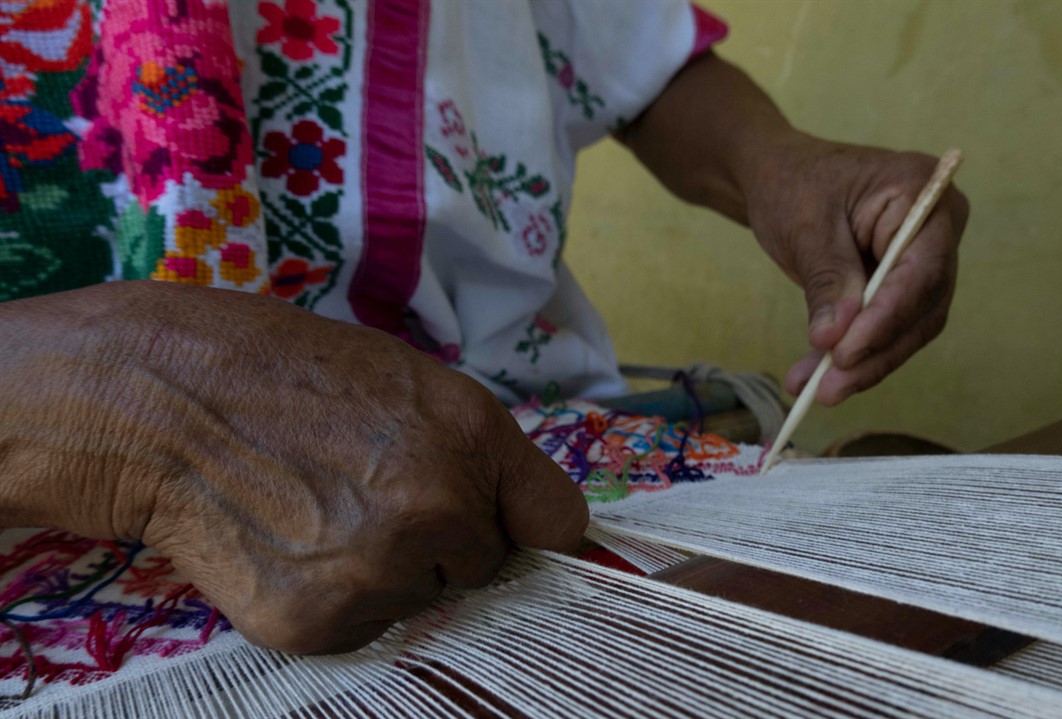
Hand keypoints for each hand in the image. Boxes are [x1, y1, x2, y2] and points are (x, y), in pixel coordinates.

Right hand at [0, 282, 586, 653]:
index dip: (530, 524)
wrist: (165, 404)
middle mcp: (440, 512)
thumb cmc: (291, 377)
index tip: (512, 527)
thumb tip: (543, 526)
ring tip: (319, 513)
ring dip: (385, 573)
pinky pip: (363, 629)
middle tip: (369, 494)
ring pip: (419, 600)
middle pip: (483, 567)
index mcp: (472, 438)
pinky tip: (292, 546)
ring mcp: (378, 574)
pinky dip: (335, 602)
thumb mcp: (413, 383)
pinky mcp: (319, 624)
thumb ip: (483, 453)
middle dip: (444, 541)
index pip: (559, 522)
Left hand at [744, 135, 968, 404]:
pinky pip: (888, 328)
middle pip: (922, 306)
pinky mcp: (902, 286)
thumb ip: (827, 282)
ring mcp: (924, 258)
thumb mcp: (805, 228)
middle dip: (875, 352)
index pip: (922, 269)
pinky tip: (817, 379)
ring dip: (864, 364)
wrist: (780, 176)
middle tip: (830, 388)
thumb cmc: (794, 185)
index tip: (848, 353)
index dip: (888, 318)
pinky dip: (854, 356)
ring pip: (908, 327)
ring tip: (818, 390)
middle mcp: (937, 228)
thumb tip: (834, 339)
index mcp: (923, 192)